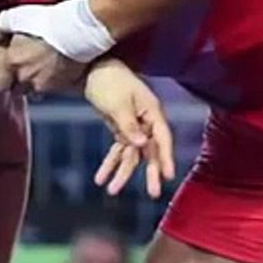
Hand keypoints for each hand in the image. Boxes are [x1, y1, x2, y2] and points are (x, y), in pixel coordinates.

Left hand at [0, 30, 87, 95]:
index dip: (4, 79)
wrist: (78, 30)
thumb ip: (2, 28)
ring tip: (46, 69)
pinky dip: (56, 82)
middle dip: (21, 83)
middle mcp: (26, 78)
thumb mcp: (17, 16)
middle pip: (18, 91)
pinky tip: (60, 69)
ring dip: (39, 83)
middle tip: (28, 69)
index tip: (9, 72)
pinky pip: (55, 90)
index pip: (0, 85)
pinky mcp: (63, 87)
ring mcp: (46, 85)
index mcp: (12, 63)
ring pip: (37, 92)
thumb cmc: (49, 22)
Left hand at [83, 59, 175, 197]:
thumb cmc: (109, 81)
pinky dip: (110, 163)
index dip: (166, 158)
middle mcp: (146, 121)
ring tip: (112, 191)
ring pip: (132, 155)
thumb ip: (129, 125)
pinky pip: (119, 150)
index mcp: (151, 111)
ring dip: (122, 172)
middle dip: (150, 173)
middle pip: (150, 151)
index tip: (168, 176)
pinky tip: (100, 179)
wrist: (94, 68)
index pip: (162, 138)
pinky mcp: (122, 130)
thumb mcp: (117, 103)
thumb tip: (141, 144)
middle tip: (153, 194)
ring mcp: (134, 127)